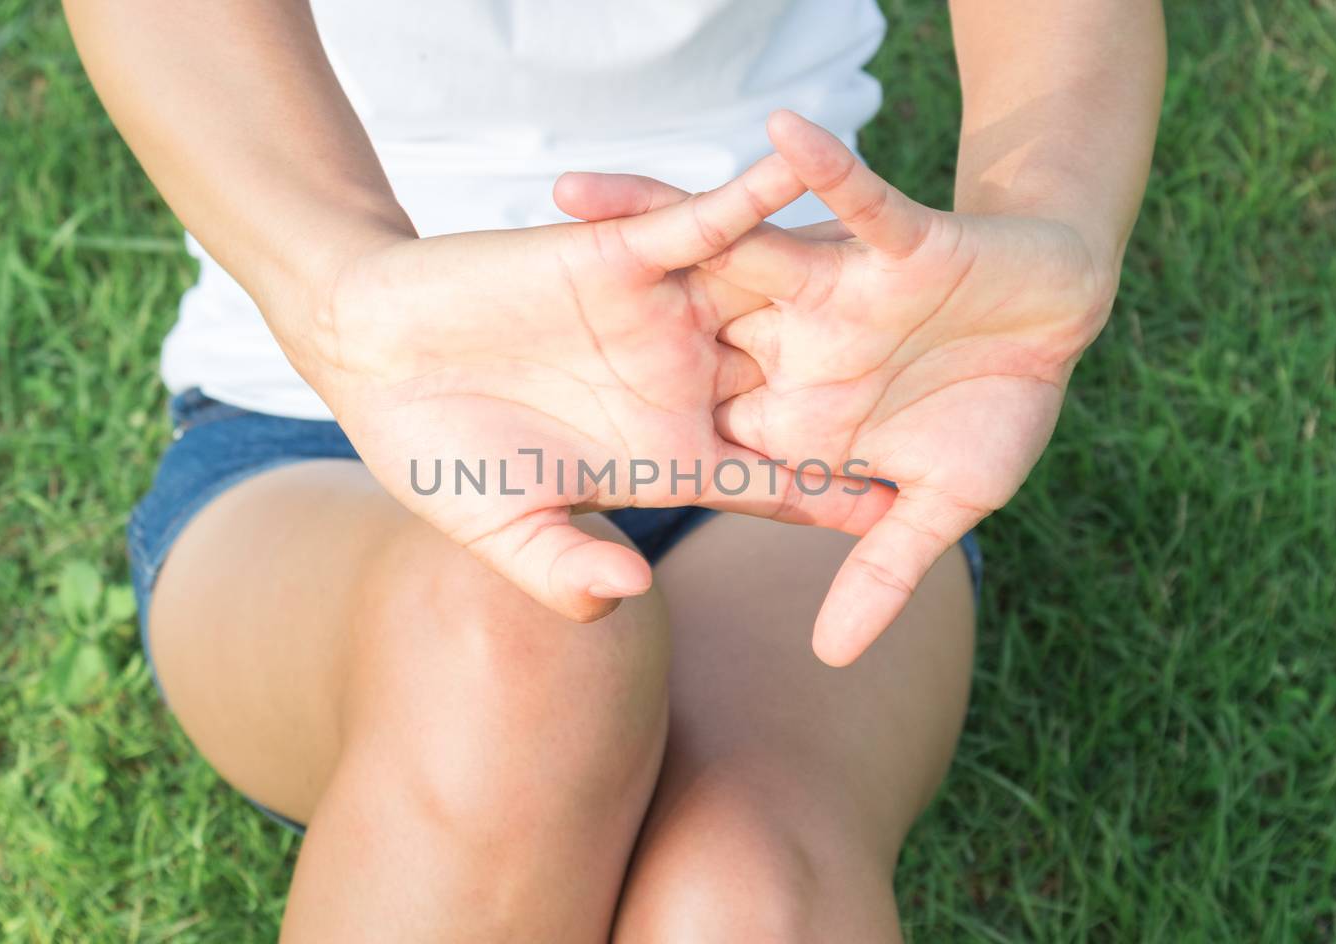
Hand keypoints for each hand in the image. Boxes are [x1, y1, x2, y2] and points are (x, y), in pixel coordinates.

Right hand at [285, 155, 893, 622]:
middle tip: (965, 395)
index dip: (829, 500)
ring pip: (770, 304)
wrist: (370, 351)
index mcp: (660, 456)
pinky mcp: (626, 255)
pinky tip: (814, 167)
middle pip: (795, 394)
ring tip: (936, 267)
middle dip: (871, 397)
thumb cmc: (431, 453)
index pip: (768, 483)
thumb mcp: (501, 527)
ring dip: (841, 290)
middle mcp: (677, 386)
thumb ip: (561, 568)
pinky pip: (704, 222)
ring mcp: (660, 319)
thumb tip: (629, 595)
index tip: (903, 518)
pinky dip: (752, 195)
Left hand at [558, 112, 1117, 663]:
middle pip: (676, 333)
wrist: (1064, 316)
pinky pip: (844, 200)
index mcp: (798, 414)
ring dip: (649, 218)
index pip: (702, 433)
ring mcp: (835, 292)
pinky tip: (768, 131)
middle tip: (490, 317)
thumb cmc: (1004, 411)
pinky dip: (815, 169)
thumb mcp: (942, 502)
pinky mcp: (892, 241)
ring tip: (560, 199)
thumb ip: (880, 571)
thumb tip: (830, 657)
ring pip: (726, 254)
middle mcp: (796, 349)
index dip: (616, 442)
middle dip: (590, 321)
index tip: (524, 451)